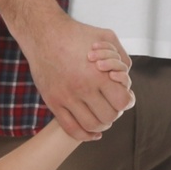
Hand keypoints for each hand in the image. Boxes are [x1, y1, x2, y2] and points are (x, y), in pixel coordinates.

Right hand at [24, 13, 135, 141]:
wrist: (44, 34)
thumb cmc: (76, 34)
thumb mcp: (106, 37)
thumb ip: (121, 58)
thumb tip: (126, 80)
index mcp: (98, 73)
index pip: (121, 102)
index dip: (126, 102)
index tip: (123, 97)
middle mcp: (83, 88)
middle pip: (108, 116)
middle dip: (114, 113)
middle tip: (111, 106)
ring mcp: (66, 97)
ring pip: (91, 125)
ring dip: (101, 125)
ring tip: (101, 116)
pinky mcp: (53, 102)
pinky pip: (70, 128)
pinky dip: (84, 135)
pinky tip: (92, 132)